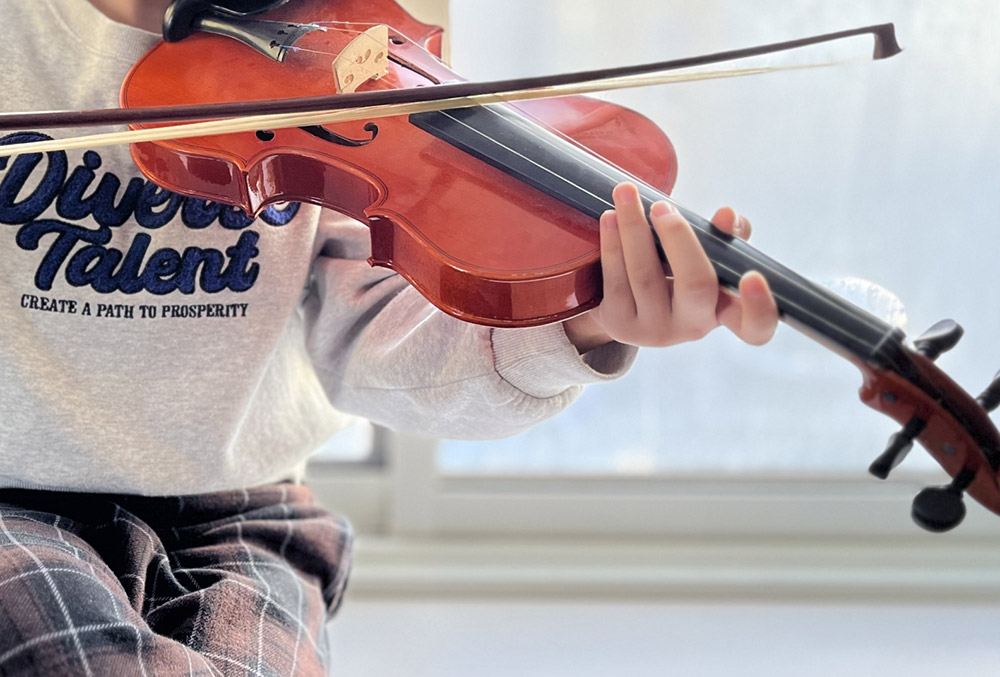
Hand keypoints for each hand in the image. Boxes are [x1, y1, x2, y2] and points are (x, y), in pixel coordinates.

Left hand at [563, 182, 777, 351]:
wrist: (627, 305)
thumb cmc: (678, 271)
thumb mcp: (706, 256)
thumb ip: (724, 236)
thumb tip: (727, 216)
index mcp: (724, 311)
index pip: (755, 327)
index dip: (760, 308)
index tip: (752, 277)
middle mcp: (693, 326)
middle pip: (696, 286)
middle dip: (679, 240)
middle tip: (662, 206)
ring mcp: (655, 330)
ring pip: (645, 277)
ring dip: (633, 229)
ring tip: (625, 193)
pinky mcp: (620, 325)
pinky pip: (616, 280)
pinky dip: (612, 244)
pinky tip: (610, 218)